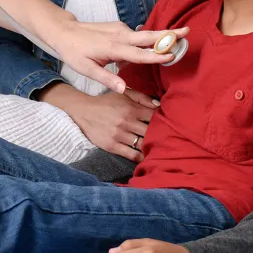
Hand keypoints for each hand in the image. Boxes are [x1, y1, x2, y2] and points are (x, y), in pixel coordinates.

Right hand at [40, 85, 159, 161]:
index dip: (164, 121)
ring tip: (161, 150)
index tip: (170, 125)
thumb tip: (159, 105)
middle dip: (161, 136)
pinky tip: (148, 157)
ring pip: (143, 144)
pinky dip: (141, 157)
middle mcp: (126, 122)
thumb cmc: (106, 102)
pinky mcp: (112, 146)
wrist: (83, 111)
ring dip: (152, 147)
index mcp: (131, 108)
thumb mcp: (123, 94)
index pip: (155, 117)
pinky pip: (132, 155)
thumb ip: (142, 97)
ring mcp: (119, 135)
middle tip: (169, 140)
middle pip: (151, 132)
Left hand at [48, 19, 189, 93]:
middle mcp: (120, 35)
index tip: (172, 55)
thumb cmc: (75, 52)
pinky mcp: (119, 27)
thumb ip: (108, 80)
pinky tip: (155, 44)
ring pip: (145, 34)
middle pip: (149, 36)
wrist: (64, 32)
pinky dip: (148, 39)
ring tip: (180, 37)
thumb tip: (125, 90)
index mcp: (113, 48)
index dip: (156, 55)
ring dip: (162, 36)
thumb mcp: (87, 70)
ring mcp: (120, 29)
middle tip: (187, 32)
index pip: (139, 53)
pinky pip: (137, 34)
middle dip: (169, 34)